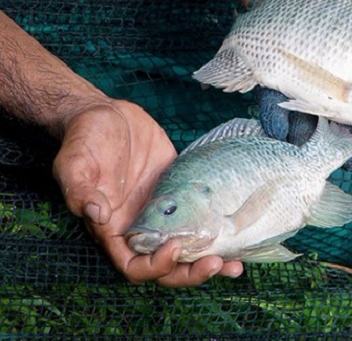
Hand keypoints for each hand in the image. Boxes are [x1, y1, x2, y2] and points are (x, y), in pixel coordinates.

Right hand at [52, 99, 243, 285]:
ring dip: (211, 259)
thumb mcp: (74, 161)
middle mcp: (142, 227)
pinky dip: (219, 230)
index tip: (174, 248)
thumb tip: (96, 213)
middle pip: (168, 267)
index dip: (155, 267)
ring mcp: (164, 212)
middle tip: (219, 263)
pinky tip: (241, 232)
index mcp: (114, 230)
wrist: (107, 115)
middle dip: (192, 272)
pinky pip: (201, 218)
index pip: (135, 267)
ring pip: (189, 247)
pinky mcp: (182, 193)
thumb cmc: (84, 139)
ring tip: (236, 264)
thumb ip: (80, 189)